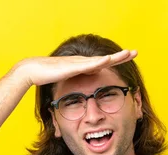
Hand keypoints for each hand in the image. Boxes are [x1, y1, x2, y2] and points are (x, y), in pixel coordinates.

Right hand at [13, 49, 137, 86]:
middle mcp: (83, 63)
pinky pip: (89, 65)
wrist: (32, 70)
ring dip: (115, 57)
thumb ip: (76, 83)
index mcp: (83, 67)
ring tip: (128, 54)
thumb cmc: (46, 76)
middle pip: (106, 59)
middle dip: (121, 56)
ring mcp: (78, 63)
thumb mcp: (67, 81)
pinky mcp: (72, 66)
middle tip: (135, 52)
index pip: (104, 63)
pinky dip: (100, 62)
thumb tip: (85, 88)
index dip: (116, 61)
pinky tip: (109, 60)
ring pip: (101, 60)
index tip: (128, 58)